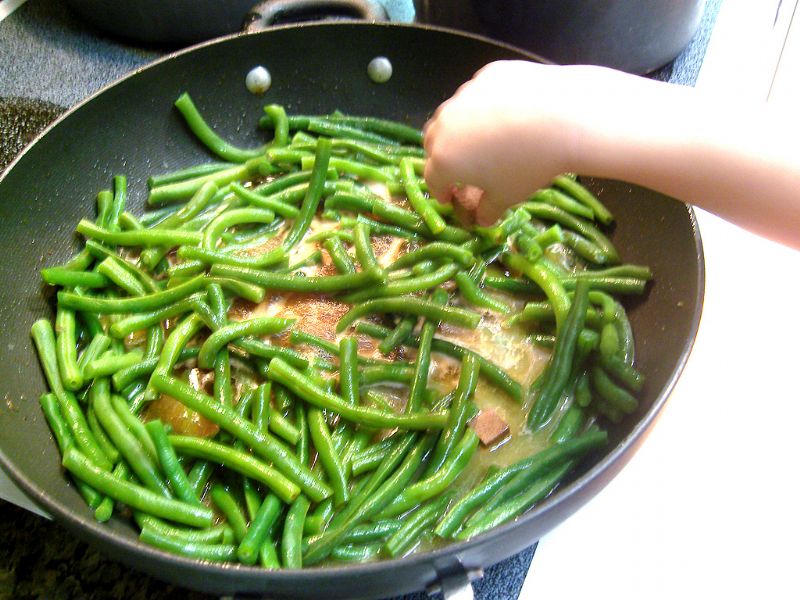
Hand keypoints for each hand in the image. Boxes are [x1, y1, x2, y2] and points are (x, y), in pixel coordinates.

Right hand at [423, 61, 589, 224]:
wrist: (563, 117)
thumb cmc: (528, 165)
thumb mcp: (508, 196)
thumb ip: (487, 210)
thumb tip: (481, 219)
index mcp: (444, 159)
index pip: (432, 179)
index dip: (441, 192)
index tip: (450, 198)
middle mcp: (445, 125)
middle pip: (433, 143)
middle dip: (443, 158)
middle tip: (462, 168)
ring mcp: (464, 95)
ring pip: (453, 115)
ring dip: (461, 130)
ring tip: (485, 139)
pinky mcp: (486, 75)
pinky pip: (478, 95)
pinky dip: (485, 107)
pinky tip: (509, 114)